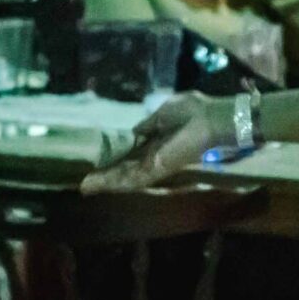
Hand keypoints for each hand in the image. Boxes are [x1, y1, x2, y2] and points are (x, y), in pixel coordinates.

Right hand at [78, 91, 233, 192]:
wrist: (214, 120)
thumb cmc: (196, 112)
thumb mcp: (164, 114)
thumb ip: (148, 126)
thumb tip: (132, 133)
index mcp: (156, 141)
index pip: (131, 154)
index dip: (115, 159)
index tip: (97, 162)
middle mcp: (154, 156)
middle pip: (126, 169)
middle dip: (105, 175)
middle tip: (84, 182)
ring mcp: (154, 165)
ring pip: (125, 177)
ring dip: (105, 182)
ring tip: (85, 187)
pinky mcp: (156, 170)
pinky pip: (131, 178)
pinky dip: (112, 182)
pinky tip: (95, 185)